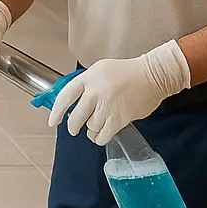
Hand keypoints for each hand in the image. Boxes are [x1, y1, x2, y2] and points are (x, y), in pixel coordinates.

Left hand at [48, 39, 190, 144]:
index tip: (53, 121)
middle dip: (73, 126)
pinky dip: (100, 137)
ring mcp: (107, 106)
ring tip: (96, 127)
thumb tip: (71, 103)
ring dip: (91, 130)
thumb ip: (85, 84)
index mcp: (88, 78)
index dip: (56, 112)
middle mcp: (95, 92)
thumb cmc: (126, 72)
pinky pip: (102, 135)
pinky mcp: (119, 118)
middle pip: (76, 117)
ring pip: (90, 127)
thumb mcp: (100, 70)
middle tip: (74, 129)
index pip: (65, 97)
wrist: (152, 75)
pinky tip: (101, 134)